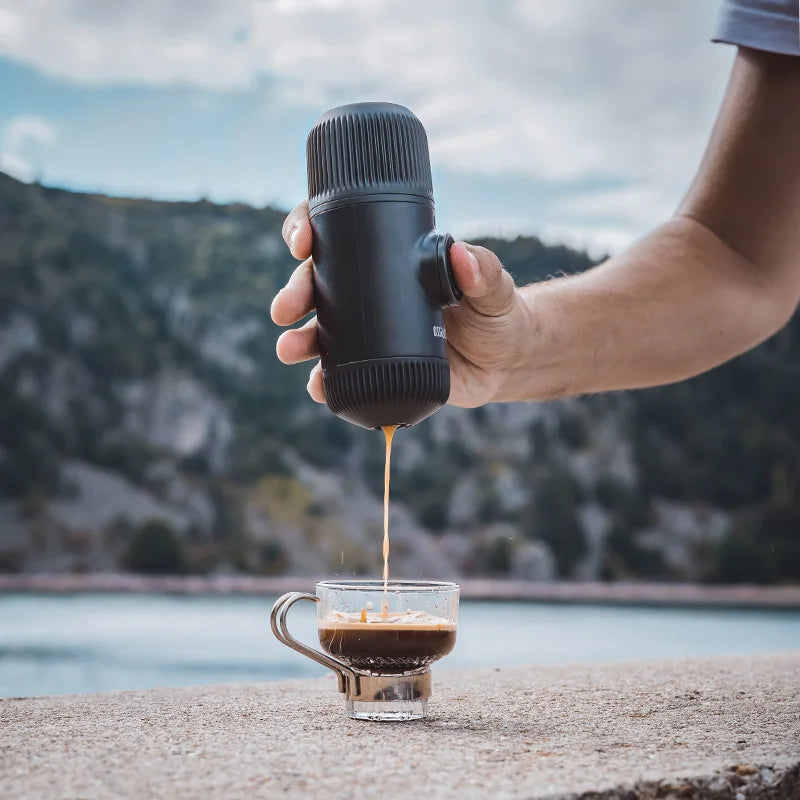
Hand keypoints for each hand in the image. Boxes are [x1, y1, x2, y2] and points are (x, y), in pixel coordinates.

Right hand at [270, 201, 530, 406]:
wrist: (505, 363)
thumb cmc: (498, 314)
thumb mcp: (494, 289)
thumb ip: (483, 271)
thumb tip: (459, 253)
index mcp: (388, 260)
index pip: (338, 234)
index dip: (309, 230)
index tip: (303, 242)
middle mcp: (370, 294)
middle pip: (317, 284)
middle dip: (294, 293)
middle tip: (286, 308)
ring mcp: (368, 333)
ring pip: (319, 331)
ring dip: (297, 338)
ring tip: (289, 349)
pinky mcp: (375, 371)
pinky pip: (339, 375)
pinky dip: (322, 381)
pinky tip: (317, 386)